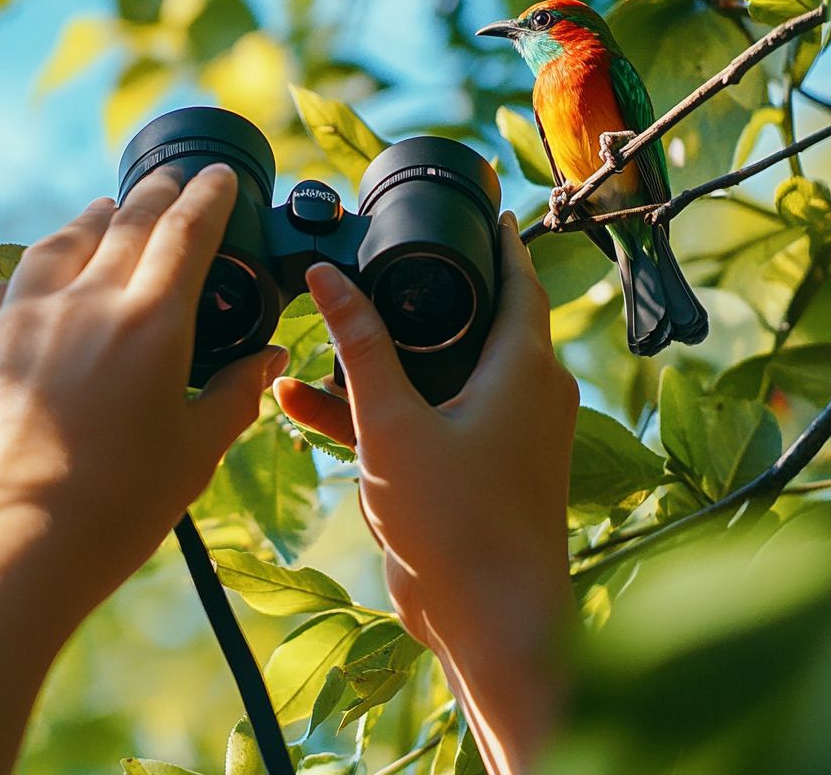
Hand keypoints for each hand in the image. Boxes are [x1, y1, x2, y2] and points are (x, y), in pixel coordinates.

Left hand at [0, 163, 287, 607]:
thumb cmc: (113, 515)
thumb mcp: (193, 457)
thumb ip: (234, 395)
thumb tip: (269, 357)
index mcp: (149, 324)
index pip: (186, 233)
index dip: (207, 198)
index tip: (217, 176)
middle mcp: (79, 304)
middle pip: (123, 224)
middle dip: (154, 195)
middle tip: (169, 179)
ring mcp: (11, 321)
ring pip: (54, 246)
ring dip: (88, 222)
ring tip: (103, 213)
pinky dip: (25, 278)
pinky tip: (29, 285)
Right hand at [274, 212, 576, 771]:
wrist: (488, 624)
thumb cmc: (456, 521)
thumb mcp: (390, 423)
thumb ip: (358, 347)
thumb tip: (329, 278)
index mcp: (521, 368)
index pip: (516, 278)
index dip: (495, 238)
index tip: (476, 205)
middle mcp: (523, 395)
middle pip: (468, 324)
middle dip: (412, 302)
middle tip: (368, 269)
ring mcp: (501, 436)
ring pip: (435, 379)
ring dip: (377, 368)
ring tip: (312, 349)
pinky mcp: (476, 472)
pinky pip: (425, 425)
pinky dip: (379, 415)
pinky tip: (306, 407)